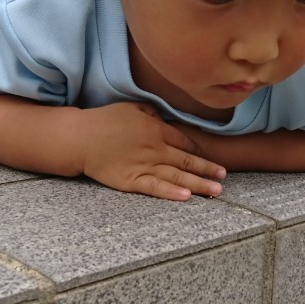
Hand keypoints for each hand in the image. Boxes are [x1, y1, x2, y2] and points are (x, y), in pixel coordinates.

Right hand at [78, 102, 226, 200]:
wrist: (80, 138)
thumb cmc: (104, 120)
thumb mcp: (131, 107)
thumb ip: (152, 112)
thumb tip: (164, 118)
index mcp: (156, 129)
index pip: (184, 142)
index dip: (199, 151)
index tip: (212, 157)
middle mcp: (155, 148)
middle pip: (187, 161)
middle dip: (208, 169)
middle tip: (224, 176)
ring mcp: (144, 165)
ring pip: (177, 176)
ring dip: (199, 184)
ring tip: (216, 190)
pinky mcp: (131, 181)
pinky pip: (155, 188)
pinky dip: (172, 192)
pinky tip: (187, 196)